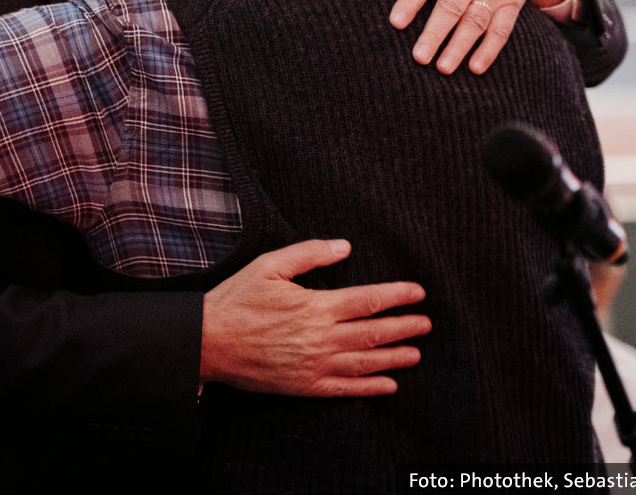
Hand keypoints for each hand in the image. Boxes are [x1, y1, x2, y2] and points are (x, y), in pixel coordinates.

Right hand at [200, 239, 430, 396]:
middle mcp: (321, 338)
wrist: (209, 341)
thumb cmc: (237, 299)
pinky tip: (388, 385)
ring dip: (394, 357)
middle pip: (373, 333)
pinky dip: (370, 388)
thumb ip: (309, 254)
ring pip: (365, 362)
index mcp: (315, 306)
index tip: (417, 293)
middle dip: (404, 327)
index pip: (367, 300)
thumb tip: (344, 246)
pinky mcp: (305, 386)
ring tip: (416, 353)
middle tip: (426, 323)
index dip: (396, 296)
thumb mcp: (269, 265)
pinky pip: (345, 389)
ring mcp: (314, 366)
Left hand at [390, 0, 547, 74]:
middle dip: (434, 34)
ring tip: (442, 68)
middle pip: (450, 7)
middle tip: (419, 57)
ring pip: (474, 22)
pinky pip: (501, 29)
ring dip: (458, 47)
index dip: (409, 2)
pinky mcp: (511, 3)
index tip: (395, 23)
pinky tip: (475, 67)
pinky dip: (489, 50)